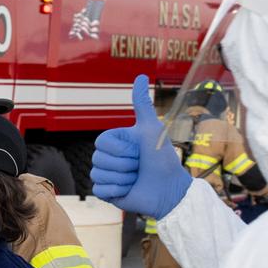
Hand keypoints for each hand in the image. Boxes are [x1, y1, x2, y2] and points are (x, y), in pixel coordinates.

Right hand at [90, 75, 189, 219]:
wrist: (169, 189)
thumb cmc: (163, 157)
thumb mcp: (152, 128)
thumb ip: (142, 104)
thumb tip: (140, 75)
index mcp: (116, 141)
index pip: (101, 142)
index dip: (121, 149)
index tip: (138, 150)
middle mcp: (109, 157)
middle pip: (98, 159)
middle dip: (124, 165)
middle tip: (139, 166)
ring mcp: (107, 175)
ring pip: (98, 174)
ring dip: (123, 178)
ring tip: (136, 178)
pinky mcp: (106, 192)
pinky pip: (99, 189)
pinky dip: (117, 190)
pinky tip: (129, 189)